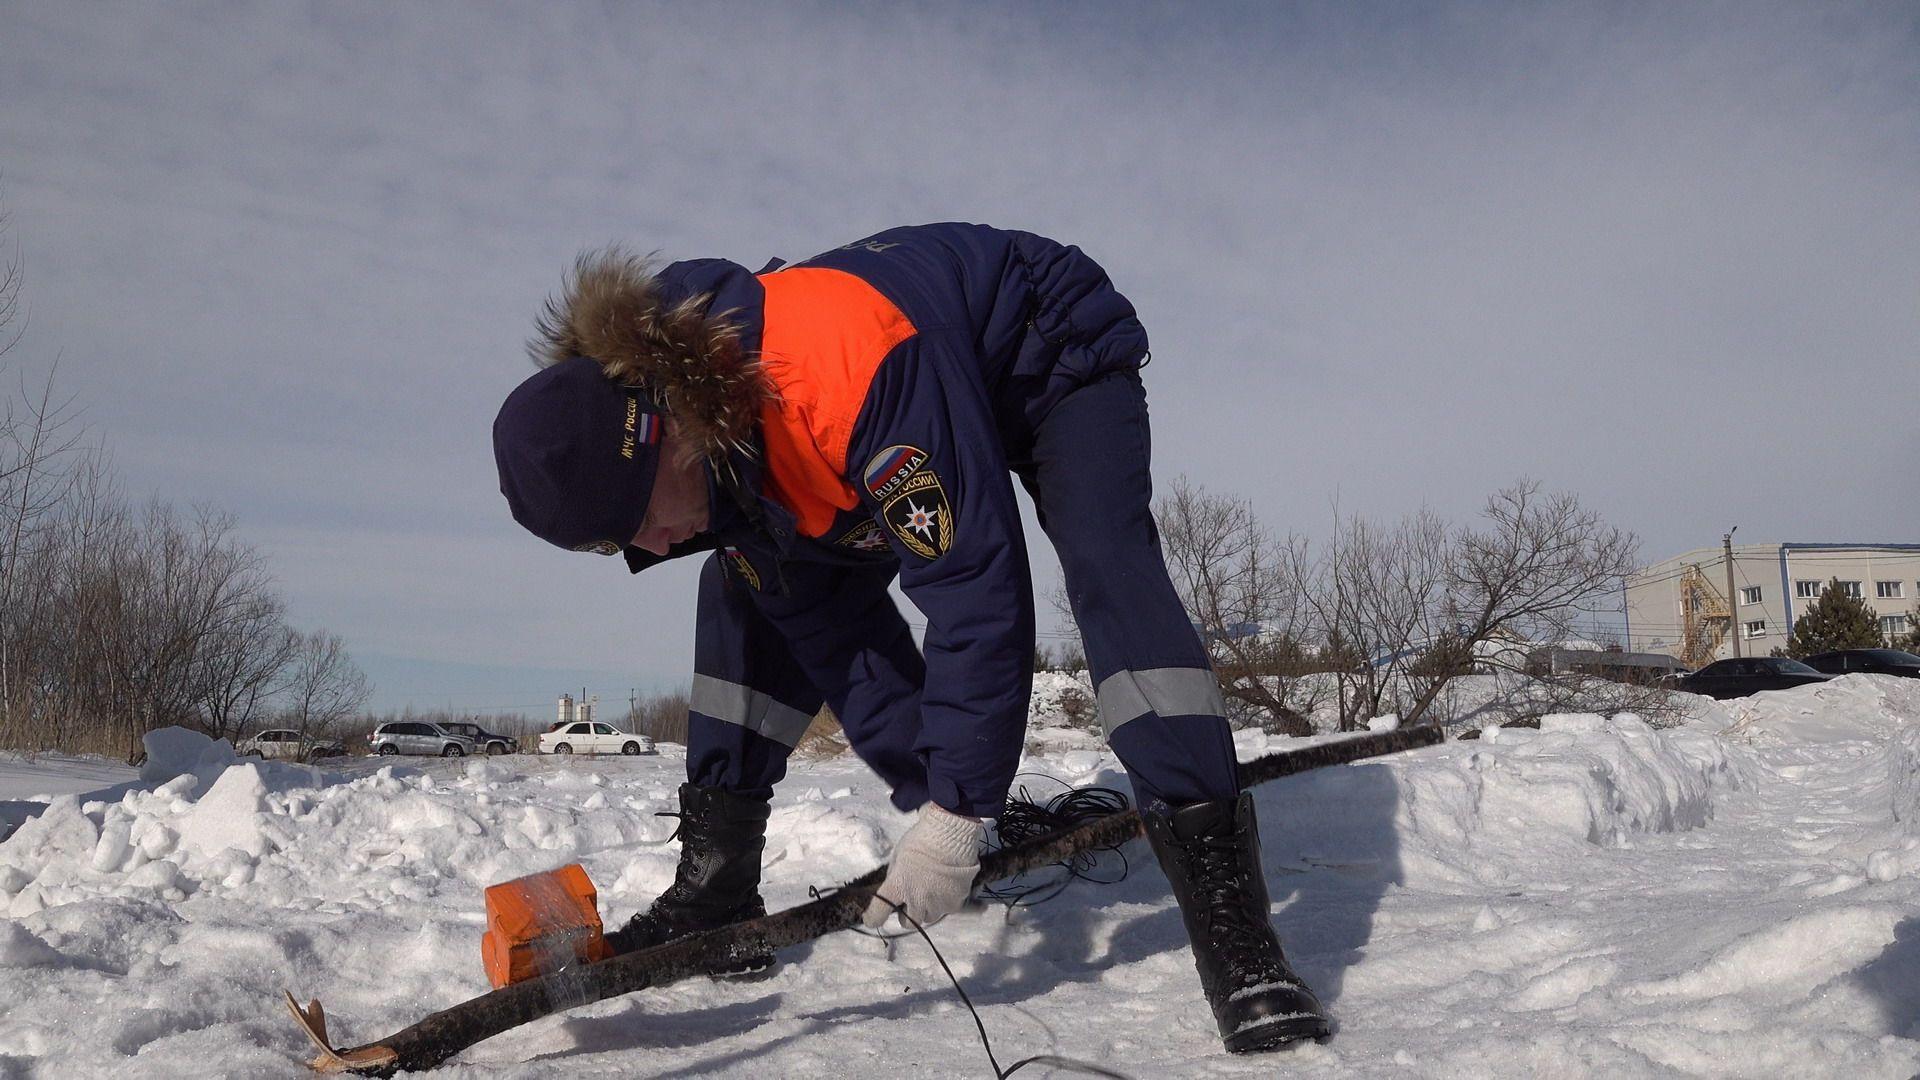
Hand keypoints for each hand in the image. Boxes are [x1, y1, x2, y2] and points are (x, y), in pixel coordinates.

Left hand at [862, 803, 984, 927]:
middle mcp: (917, 900)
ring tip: (931, 891)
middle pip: (908, 923)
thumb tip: (896, 890)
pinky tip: (945, 886)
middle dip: (907, 914)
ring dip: (926, 909)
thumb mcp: (898, 858)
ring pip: (929, 917)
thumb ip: (895, 878)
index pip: (878, 914)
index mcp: (897, 887)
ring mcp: (938, 904)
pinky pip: (947, 909)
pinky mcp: (955, 902)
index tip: (871, 918)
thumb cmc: (921, 840)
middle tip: (911, 899)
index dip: (873, 918)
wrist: (951, 834)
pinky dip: (944, 902)